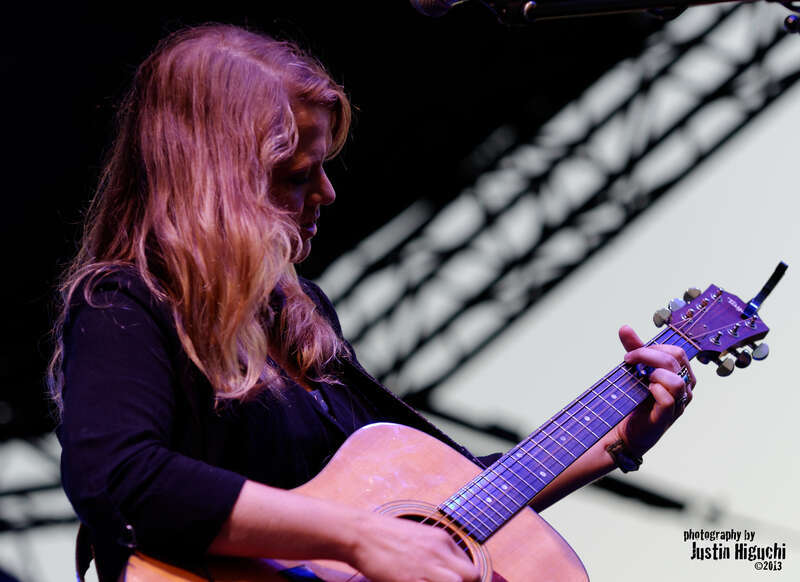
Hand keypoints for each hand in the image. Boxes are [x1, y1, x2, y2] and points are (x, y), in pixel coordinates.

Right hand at [349, 512, 479, 581]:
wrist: (361, 533)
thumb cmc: (385, 535)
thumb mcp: (419, 535)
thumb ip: (436, 550)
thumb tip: (447, 567)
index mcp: (442, 539)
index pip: (470, 566)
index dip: (464, 580)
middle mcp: (439, 551)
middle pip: (471, 577)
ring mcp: (426, 566)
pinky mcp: (411, 580)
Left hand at [614, 325, 695, 457]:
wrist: (625, 429)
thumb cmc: (635, 399)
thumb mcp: (635, 370)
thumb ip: (634, 349)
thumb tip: (625, 327)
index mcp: (682, 374)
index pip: (676, 352)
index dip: (653, 348)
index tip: (632, 353)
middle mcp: (685, 388)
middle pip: (676, 360)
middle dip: (648, 355)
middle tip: (629, 360)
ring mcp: (678, 404)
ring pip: (677, 380)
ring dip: (654, 373)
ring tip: (641, 377)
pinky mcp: (666, 418)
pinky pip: (668, 398)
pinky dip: (655, 390)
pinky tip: (644, 390)